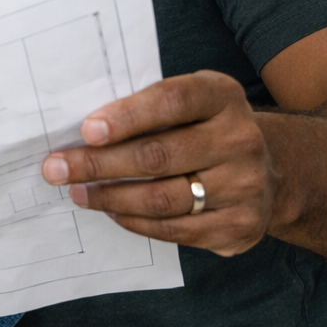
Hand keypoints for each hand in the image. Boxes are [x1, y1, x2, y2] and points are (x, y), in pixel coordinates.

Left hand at [41, 70, 274, 256]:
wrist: (270, 170)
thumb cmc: (205, 128)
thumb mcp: (191, 102)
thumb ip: (148, 107)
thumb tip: (84, 131)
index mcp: (223, 97)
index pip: (171, 102)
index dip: (126, 116)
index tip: (86, 131)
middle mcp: (240, 140)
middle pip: (158, 156)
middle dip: (98, 164)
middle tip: (56, 168)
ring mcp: (245, 186)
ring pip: (163, 198)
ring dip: (111, 197)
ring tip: (78, 193)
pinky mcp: (240, 226)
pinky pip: (175, 229)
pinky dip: (136, 222)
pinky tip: (112, 211)